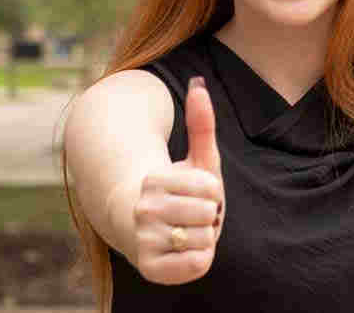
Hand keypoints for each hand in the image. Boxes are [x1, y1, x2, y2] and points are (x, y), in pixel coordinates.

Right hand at [133, 76, 224, 284]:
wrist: (141, 228)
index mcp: (153, 179)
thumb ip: (201, 123)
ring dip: (204, 236)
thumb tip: (199, 84)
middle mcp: (143, 210)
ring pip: (206, 239)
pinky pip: (198, 264)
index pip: (211, 188)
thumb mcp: (196, 157)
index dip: (212, 192)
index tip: (196, 193)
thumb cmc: (178, 189)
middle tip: (192, 215)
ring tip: (187, 230)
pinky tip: (184, 250)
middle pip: (209, 213)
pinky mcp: (151, 269)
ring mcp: (144, 241)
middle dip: (209, 214)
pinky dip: (199, 259)